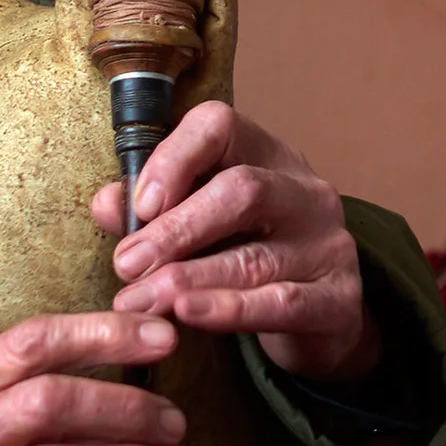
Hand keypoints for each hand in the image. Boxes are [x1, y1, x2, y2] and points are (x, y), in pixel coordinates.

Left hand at [94, 101, 380, 380]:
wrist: (324, 318)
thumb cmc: (251, 257)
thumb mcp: (203, 227)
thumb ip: (153, 213)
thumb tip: (106, 204)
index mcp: (267, 156)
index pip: (222, 127)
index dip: (175, 157)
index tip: (139, 205)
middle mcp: (304, 192)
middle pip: (241, 191)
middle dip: (176, 229)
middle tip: (126, 264)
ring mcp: (328, 244)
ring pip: (255, 256)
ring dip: (189, 279)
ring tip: (140, 300)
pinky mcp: (339, 298)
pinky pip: (282, 303)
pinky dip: (230, 309)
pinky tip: (189, 315)